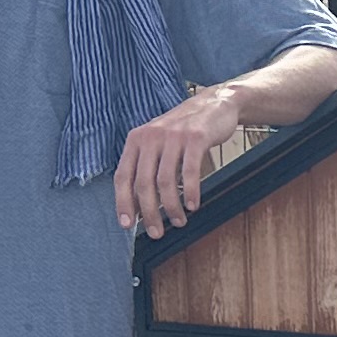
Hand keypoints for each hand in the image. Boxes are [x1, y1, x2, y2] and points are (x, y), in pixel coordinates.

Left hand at [115, 83, 246, 238]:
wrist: (214, 104)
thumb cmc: (184, 131)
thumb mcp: (158, 143)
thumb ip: (146, 168)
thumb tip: (138, 206)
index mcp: (136, 140)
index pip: (123, 176)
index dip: (123, 203)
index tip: (128, 225)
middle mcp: (151, 137)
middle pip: (144, 183)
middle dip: (149, 213)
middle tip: (156, 232)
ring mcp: (173, 137)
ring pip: (166, 181)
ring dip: (171, 208)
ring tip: (178, 221)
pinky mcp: (196, 138)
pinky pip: (190, 172)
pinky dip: (191, 193)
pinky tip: (193, 206)